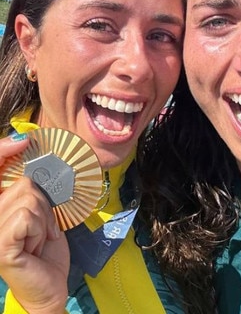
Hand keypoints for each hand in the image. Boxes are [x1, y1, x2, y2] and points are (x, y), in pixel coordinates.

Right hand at [0, 137, 69, 313]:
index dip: (3, 152)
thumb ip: (32, 191)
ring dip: (46, 218)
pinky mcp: (0, 245)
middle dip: (44, 202)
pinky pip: (28, 215)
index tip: (21, 140)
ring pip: (30, 197)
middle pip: (24, 182)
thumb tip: (38, 161)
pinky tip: (38, 245)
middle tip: (43, 225)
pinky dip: (42, 228)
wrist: (50, 286)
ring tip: (40, 238)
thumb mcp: (40, 213)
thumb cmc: (45, 250)